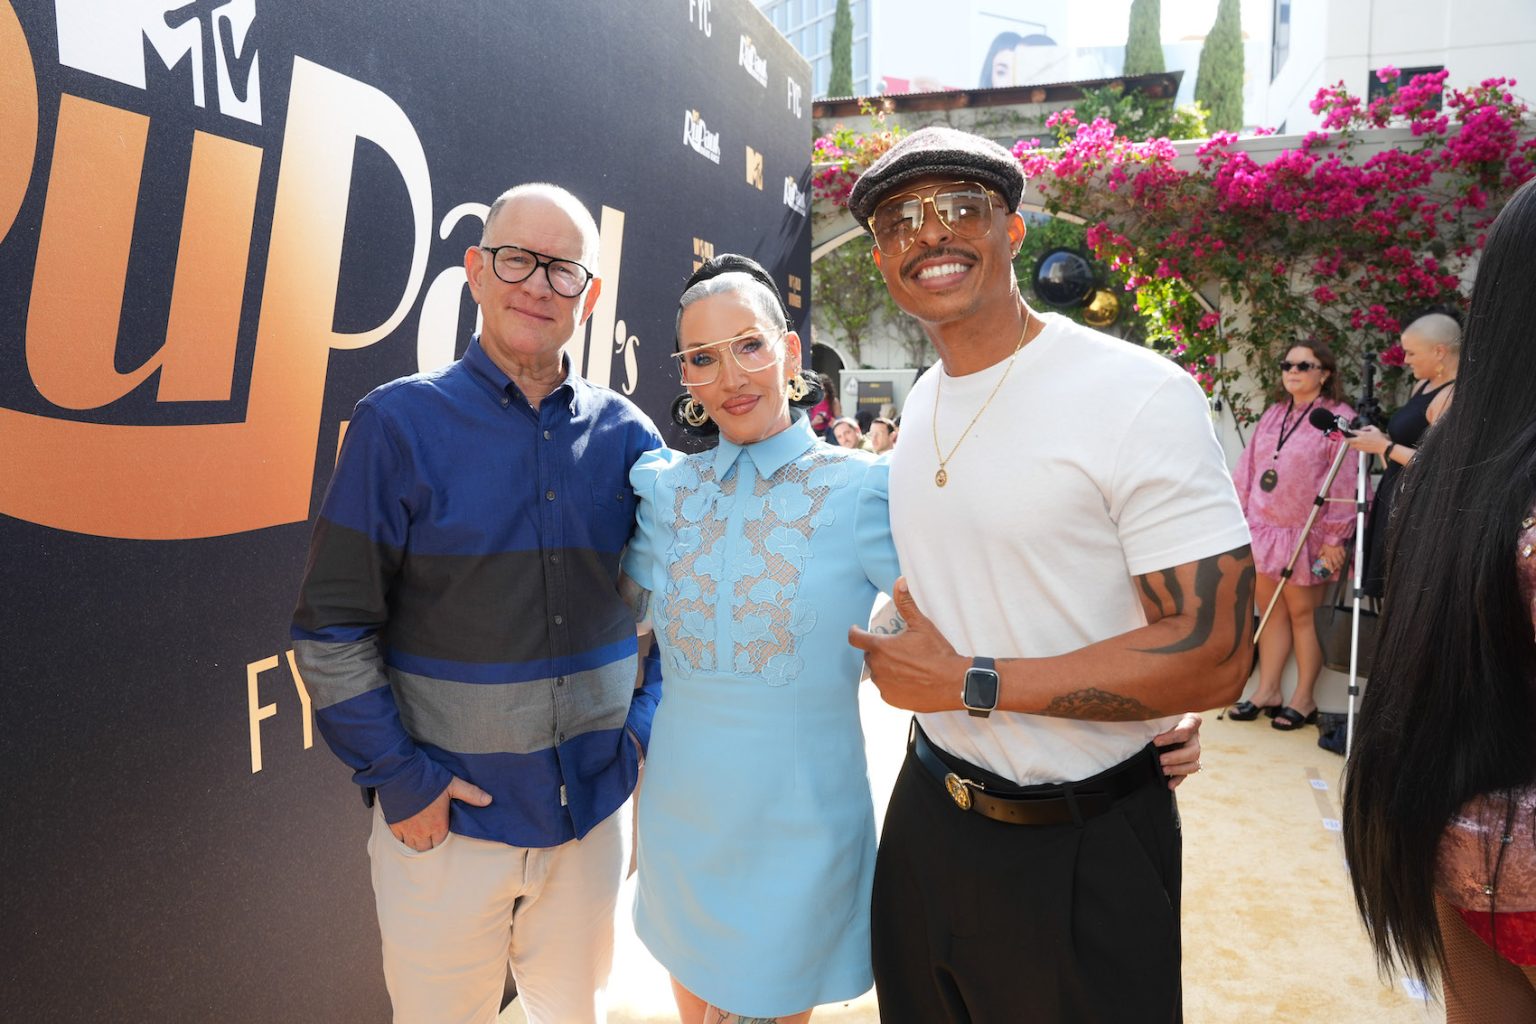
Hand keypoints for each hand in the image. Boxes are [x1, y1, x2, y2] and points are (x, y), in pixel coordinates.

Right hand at [389, 776, 491, 851]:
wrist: (401, 773)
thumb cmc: (427, 778)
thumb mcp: (453, 784)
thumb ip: (471, 794)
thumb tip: (489, 800)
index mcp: (438, 824)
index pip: (442, 843)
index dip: (443, 840)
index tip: (443, 834)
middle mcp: (422, 831)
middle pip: (427, 849)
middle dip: (430, 846)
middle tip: (432, 838)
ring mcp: (407, 830)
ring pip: (413, 847)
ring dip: (417, 845)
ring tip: (420, 838)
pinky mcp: (394, 825)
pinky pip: (398, 841)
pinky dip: (403, 840)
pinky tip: (405, 834)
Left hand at [848, 577, 967, 712]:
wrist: (953, 683)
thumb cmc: (937, 653)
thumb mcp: (921, 625)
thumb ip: (906, 604)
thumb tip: (899, 582)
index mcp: (881, 648)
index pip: (855, 638)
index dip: (855, 632)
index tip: (857, 630)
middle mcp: (877, 668)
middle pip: (869, 656)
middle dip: (879, 650)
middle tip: (896, 648)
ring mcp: (883, 685)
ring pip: (878, 673)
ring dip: (885, 667)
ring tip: (905, 665)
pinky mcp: (891, 699)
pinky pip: (886, 689)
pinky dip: (892, 683)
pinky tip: (908, 680)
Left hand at [1153, 712, 1202, 790]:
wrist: (1156, 729)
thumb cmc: (1157, 718)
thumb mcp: (1157, 714)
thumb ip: (1153, 716)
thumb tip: (1135, 718)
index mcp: (1190, 721)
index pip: (1187, 729)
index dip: (1172, 737)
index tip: (1155, 741)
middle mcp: (1194, 737)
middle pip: (1194, 750)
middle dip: (1176, 757)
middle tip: (1160, 760)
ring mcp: (1192, 751)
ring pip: (1194, 764)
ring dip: (1178, 769)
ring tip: (1163, 770)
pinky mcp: (1188, 763)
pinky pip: (1187, 774)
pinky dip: (1178, 779)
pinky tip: (1169, 784)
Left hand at [1319, 543, 1347, 574]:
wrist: (1332, 538)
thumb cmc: (1326, 543)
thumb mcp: (1321, 548)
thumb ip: (1320, 553)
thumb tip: (1318, 557)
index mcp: (1328, 555)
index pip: (1329, 563)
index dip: (1331, 568)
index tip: (1332, 571)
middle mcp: (1333, 555)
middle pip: (1336, 563)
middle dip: (1338, 567)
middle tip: (1340, 569)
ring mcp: (1338, 553)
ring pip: (1341, 560)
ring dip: (1342, 564)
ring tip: (1343, 566)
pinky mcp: (1342, 550)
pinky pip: (1344, 555)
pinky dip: (1345, 558)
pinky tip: (1346, 560)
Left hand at [1344, 425, 1389, 455]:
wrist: (1383, 447)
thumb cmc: (1380, 438)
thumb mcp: (1375, 429)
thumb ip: (1367, 427)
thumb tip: (1362, 428)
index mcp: (1363, 434)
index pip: (1353, 432)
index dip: (1350, 431)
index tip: (1349, 430)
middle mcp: (1360, 440)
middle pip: (1349, 440)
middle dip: (1346, 438)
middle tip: (1345, 437)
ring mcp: (1360, 446)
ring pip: (1351, 445)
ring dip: (1349, 443)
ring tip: (1349, 441)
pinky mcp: (1362, 450)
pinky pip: (1355, 448)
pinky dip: (1354, 446)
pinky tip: (1356, 445)